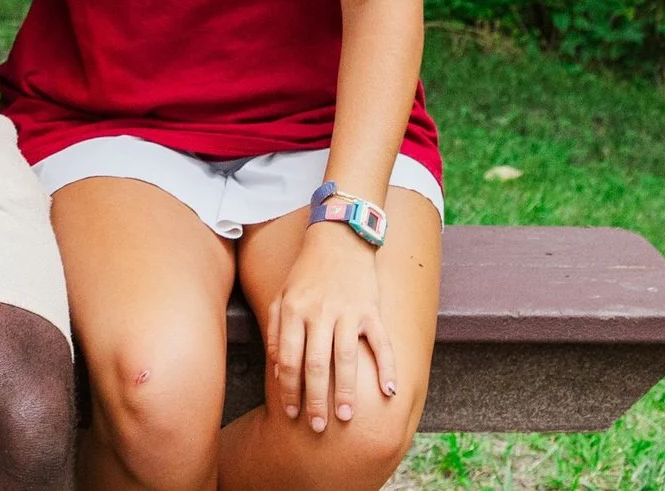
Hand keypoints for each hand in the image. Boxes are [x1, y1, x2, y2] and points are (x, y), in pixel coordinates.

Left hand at [267, 223, 394, 431]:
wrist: (339, 238)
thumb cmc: (307, 273)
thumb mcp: (282, 295)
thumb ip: (275, 330)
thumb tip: (275, 369)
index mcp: (294, 311)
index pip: (287, 359)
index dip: (288, 389)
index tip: (291, 413)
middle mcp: (319, 312)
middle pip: (316, 364)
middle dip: (315, 399)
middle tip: (317, 427)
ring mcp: (348, 311)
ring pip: (346, 358)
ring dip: (345, 391)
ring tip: (344, 417)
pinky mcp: (371, 309)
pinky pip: (381, 342)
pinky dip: (387, 368)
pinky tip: (388, 392)